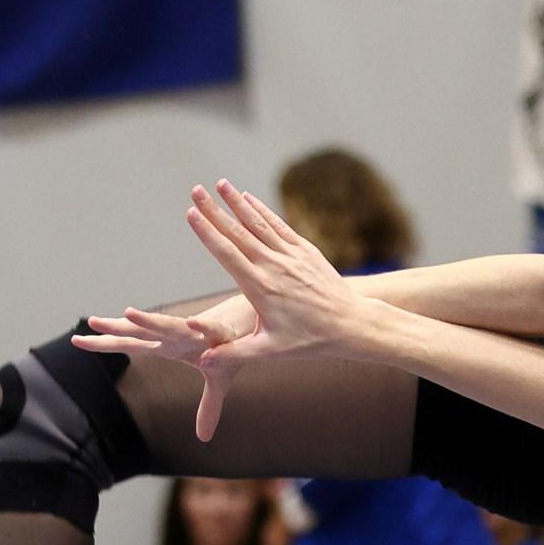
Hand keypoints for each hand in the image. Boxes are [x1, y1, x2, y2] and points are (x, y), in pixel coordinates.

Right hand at [80, 180, 384, 441]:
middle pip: (238, 232)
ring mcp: (291, 256)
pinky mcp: (305, 251)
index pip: (227, 253)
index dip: (208, 232)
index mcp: (260, 287)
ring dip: (238, 203)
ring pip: (259, 224)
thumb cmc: (310, 340)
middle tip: (194, 190)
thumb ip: (235, 352)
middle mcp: (274, 265)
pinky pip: (279, 226)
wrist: (352, 324)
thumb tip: (203, 361)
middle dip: (215, 210)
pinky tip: (249, 198)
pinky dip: (263, 211)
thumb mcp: (271, 351)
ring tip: (220, 183)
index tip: (192, 213)